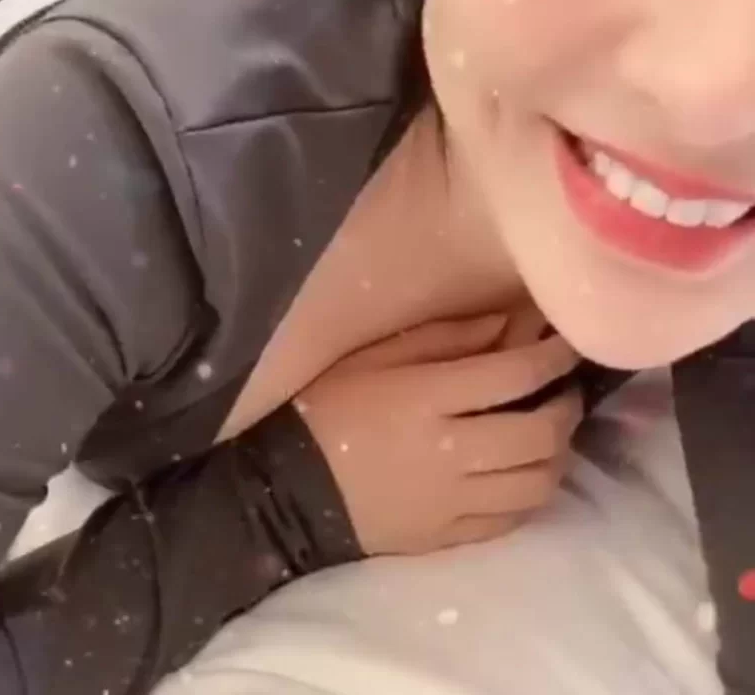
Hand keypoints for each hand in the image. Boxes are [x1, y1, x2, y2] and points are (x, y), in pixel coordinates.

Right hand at [295, 304, 583, 557]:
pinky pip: (513, 518)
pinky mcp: (448, 536)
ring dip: (558, 453)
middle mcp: (449, 451)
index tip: (568, 345)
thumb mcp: (378, 355)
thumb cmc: (333, 405)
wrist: (290, 487)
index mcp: (428, 397)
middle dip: (565, 408)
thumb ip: (446, 338)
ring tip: (550, 432)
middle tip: (563, 390)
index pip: (514, 376)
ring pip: (537, 482)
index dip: (552, 358)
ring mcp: (452, 501)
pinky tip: (526, 471)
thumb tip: (509, 323)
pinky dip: (532, 492)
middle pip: (539, 434)